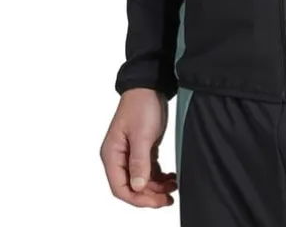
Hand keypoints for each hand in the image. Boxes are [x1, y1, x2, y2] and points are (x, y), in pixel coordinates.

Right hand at [99, 88, 177, 207]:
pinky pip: (148, 169)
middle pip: (131, 186)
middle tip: (167, 198)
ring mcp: (130, 152)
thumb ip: (139, 162)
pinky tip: (170, 178)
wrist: (151, 84)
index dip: (138, 198)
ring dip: (156, 186)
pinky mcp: (142, 147)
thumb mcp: (142, 135)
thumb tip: (137, 187)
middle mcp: (118, 156)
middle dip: (149, 194)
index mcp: (112, 154)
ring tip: (173, 186)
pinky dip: (159, 176)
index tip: (156, 201)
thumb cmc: (142, 104)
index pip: (120, 187)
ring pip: (141, 179)